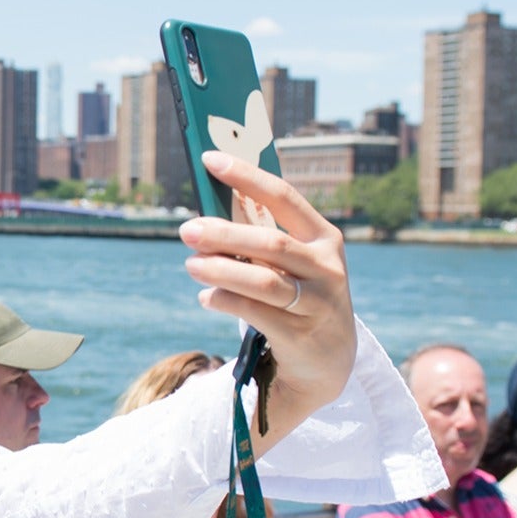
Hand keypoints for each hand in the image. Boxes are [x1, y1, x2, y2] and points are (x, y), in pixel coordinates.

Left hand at [179, 151, 353, 418]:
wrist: (330, 359)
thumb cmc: (301, 295)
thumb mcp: (295, 263)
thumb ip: (264, 239)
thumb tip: (208, 214)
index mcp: (325, 238)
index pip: (284, 198)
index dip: (246, 177)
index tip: (210, 159)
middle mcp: (326, 268)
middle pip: (270, 243)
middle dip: (224, 234)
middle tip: (186, 229)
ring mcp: (317, 303)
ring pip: (263, 281)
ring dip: (221, 270)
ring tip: (191, 265)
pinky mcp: (301, 335)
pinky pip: (255, 313)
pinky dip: (225, 301)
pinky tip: (206, 297)